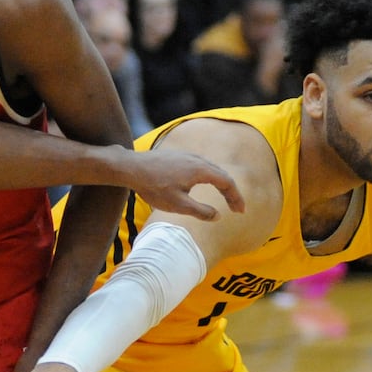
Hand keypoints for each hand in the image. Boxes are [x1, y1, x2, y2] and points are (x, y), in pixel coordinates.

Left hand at [127, 148, 244, 220]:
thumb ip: (200, 211)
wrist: (131, 168)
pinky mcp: (178, 156)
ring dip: (220, 183)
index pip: (227, 182)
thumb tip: (218, 216)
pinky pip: (200, 166)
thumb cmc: (154, 187)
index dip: (236, 197)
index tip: (240, 211)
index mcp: (201, 170)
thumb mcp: (178, 205)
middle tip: (236, 208)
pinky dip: (209, 177)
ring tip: (224, 197)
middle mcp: (197, 159)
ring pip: (211, 169)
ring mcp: (187, 155)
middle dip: (230, 192)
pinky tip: (203, 185)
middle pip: (221, 175)